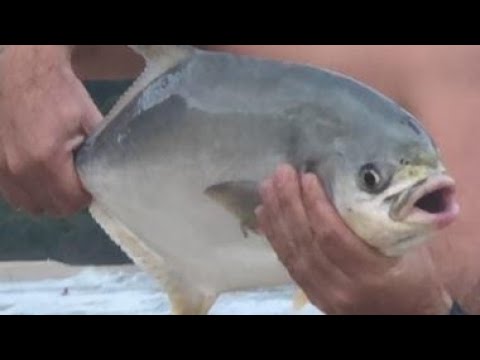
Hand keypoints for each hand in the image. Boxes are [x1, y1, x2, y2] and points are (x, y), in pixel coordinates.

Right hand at [0, 45, 101, 216]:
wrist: (27, 74)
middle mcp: (19, 169)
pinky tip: (41, 177)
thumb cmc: (62, 95)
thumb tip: (109, 178)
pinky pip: (13, 195)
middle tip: (78, 182)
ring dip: (48, 199)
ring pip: (30, 205)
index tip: (91, 185)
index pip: (70, 201)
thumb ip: (99, 153)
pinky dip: (30, 192)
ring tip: (60, 180)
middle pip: (51, 208)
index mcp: (46, 159)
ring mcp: (2, 169)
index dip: (85, 196)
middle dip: (69, 200)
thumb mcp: (90, 121)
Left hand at [256, 165, 452, 314]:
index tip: (307, 177)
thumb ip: (391, 220)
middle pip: (306, 242)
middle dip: (289, 204)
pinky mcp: (313, 295)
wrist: (407, 319)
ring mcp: (324, 294)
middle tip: (280, 173)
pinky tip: (265, 215)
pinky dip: (275, 237)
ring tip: (267, 188)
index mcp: (371, 274)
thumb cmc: (416, 280)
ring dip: (276, 217)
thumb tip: (369, 178)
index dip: (316, 206)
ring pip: (292, 253)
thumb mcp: (414, 249)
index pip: (332, 237)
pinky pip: (289, 264)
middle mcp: (342, 287)